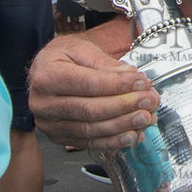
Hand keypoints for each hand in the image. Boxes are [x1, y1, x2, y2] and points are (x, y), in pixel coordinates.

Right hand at [28, 34, 157, 149]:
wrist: (42, 71)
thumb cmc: (61, 57)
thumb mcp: (81, 49)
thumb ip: (106, 64)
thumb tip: (132, 77)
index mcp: (47, 75)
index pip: (89, 84)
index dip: (119, 85)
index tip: (142, 83)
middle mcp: (43, 103)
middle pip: (91, 110)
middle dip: (126, 107)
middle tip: (149, 101)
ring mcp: (49, 123)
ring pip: (91, 130)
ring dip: (123, 126)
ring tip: (146, 118)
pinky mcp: (57, 137)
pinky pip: (88, 143)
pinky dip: (113, 141)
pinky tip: (132, 135)